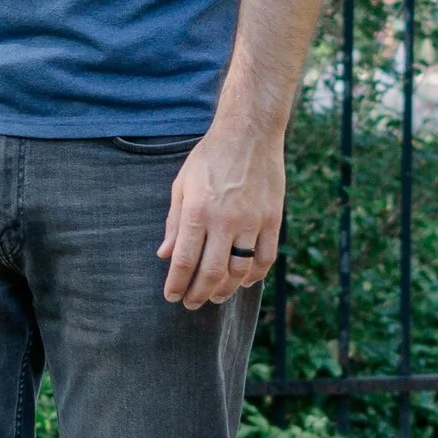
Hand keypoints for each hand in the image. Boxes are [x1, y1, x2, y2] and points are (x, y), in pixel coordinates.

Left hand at [160, 123, 285, 309]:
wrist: (249, 134)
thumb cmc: (209, 158)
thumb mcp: (182, 185)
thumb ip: (174, 223)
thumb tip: (165, 255)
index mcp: (198, 211)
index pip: (184, 260)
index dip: (176, 284)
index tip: (171, 296)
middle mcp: (225, 220)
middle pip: (212, 272)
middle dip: (198, 294)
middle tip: (191, 303)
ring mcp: (252, 221)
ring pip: (239, 270)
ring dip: (225, 289)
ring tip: (215, 295)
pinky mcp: (272, 219)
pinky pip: (265, 258)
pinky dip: (254, 276)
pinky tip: (243, 281)